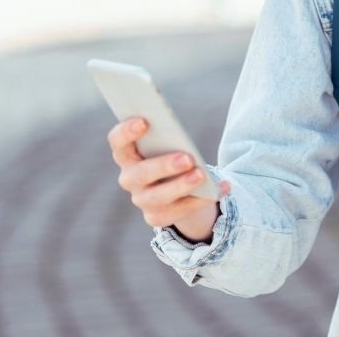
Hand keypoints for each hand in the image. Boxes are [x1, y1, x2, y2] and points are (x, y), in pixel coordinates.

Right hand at [108, 117, 231, 242]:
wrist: (177, 188)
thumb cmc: (171, 153)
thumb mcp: (169, 143)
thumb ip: (169, 137)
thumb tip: (182, 137)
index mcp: (127, 154)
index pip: (117, 142)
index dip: (126, 131)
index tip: (144, 121)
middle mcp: (129, 178)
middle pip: (140, 173)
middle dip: (163, 166)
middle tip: (187, 158)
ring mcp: (141, 199)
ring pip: (157, 197)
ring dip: (181, 186)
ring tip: (201, 175)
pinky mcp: (156, 216)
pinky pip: (178, 210)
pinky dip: (201, 199)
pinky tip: (221, 188)